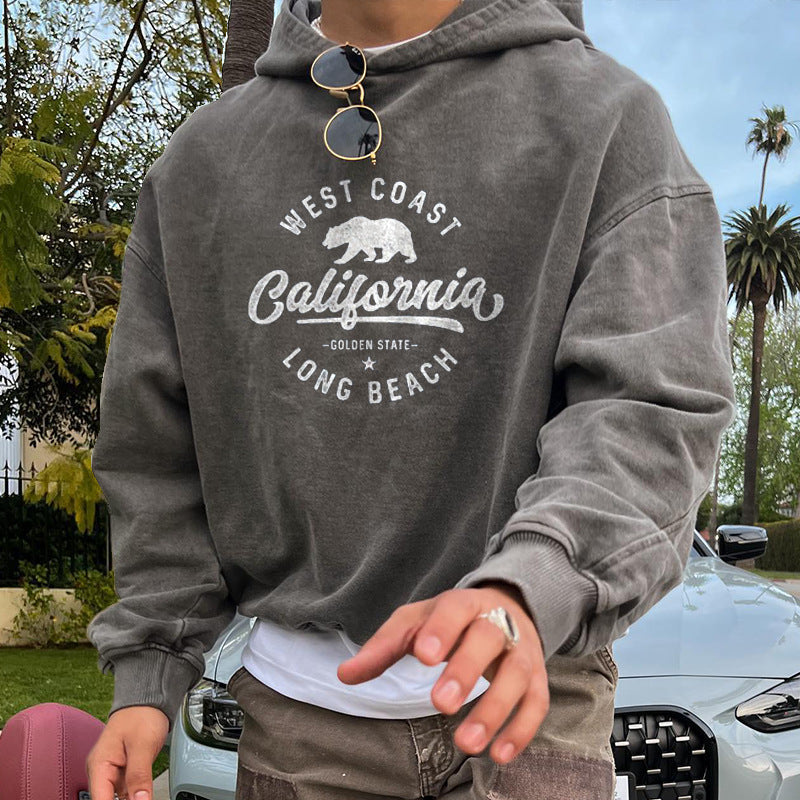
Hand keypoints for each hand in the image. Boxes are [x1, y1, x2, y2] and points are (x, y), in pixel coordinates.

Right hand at [86, 705, 168, 799]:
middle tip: (142, 798)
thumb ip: (139, 775)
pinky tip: (144, 797)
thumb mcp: (143, 745)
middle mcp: (102, 771)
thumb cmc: (142, 714)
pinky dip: (136, 798)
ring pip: (119, 799)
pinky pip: (128, 792)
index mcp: (99, 766)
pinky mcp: (125, 772)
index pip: (100, 799)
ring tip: (144, 796)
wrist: (149, 701)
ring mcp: (114, 772)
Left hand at [337, 582, 548, 764]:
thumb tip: (345, 674)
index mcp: (464, 604)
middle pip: (488, 639)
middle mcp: (498, 622)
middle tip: (440, 704)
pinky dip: (522, 730)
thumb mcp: (417, 623)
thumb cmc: (452, 621)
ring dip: (495, 709)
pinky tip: (499, 755)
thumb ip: (384, 647)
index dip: (440, 631)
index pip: (453, 611)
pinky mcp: (537, 678)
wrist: (508, 606)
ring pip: (517, 675)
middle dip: (465, 670)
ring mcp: (522, 650)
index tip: (422, 656)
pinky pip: (537, 704)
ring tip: (465, 743)